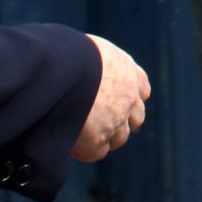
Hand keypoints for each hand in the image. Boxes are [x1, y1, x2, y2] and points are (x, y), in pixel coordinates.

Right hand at [72, 34, 151, 160]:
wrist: (60, 69)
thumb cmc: (66, 53)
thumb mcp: (89, 49)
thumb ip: (96, 62)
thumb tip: (84, 65)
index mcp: (130, 72)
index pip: (141, 90)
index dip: (127, 98)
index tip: (112, 101)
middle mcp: (129, 97)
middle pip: (136, 118)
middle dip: (121, 121)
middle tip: (97, 121)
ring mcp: (117, 120)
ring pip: (119, 137)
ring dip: (104, 137)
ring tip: (78, 129)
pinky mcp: (98, 140)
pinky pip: (97, 152)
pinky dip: (86, 149)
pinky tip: (71, 140)